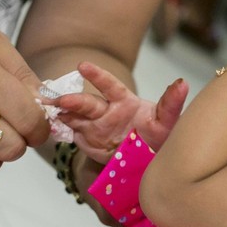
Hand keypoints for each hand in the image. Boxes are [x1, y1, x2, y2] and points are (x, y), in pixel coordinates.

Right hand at [43, 61, 186, 159]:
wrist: (145, 160)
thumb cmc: (156, 136)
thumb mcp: (166, 122)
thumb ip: (171, 103)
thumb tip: (183, 83)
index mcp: (124, 101)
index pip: (110, 86)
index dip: (97, 76)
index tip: (82, 65)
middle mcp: (105, 110)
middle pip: (87, 103)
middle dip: (73, 100)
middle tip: (60, 101)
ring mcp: (92, 125)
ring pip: (73, 116)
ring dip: (59, 113)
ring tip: (47, 112)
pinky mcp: (84, 140)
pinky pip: (68, 132)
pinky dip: (55, 128)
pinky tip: (44, 126)